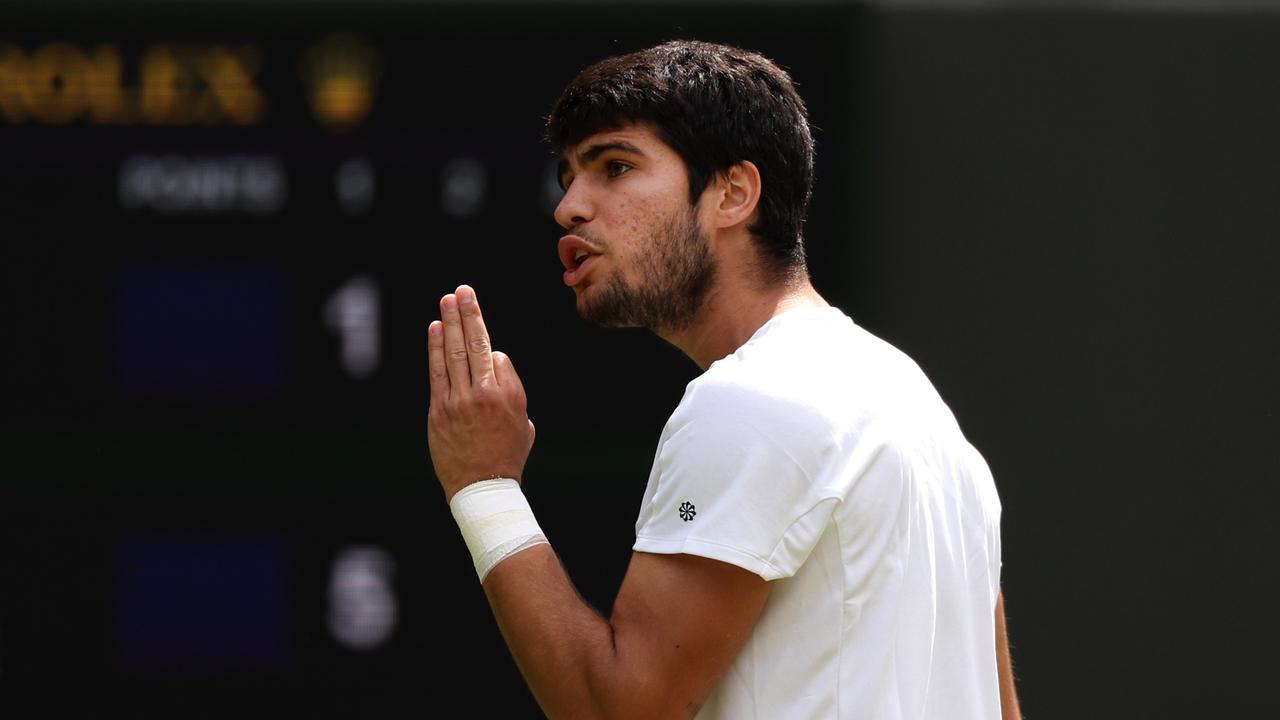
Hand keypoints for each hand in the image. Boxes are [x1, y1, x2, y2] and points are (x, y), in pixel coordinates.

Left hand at [427, 285, 535, 501]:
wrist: (483, 487)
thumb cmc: (507, 457)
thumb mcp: (525, 423)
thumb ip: (511, 391)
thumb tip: (496, 367)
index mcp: (511, 395)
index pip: (498, 357)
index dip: (493, 354)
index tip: (489, 356)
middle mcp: (486, 393)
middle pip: (476, 344)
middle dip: (469, 314)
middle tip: (463, 290)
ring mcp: (460, 400)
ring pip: (454, 353)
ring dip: (450, 323)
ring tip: (448, 299)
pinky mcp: (439, 410)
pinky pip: (437, 371)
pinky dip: (435, 348)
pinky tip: (434, 328)